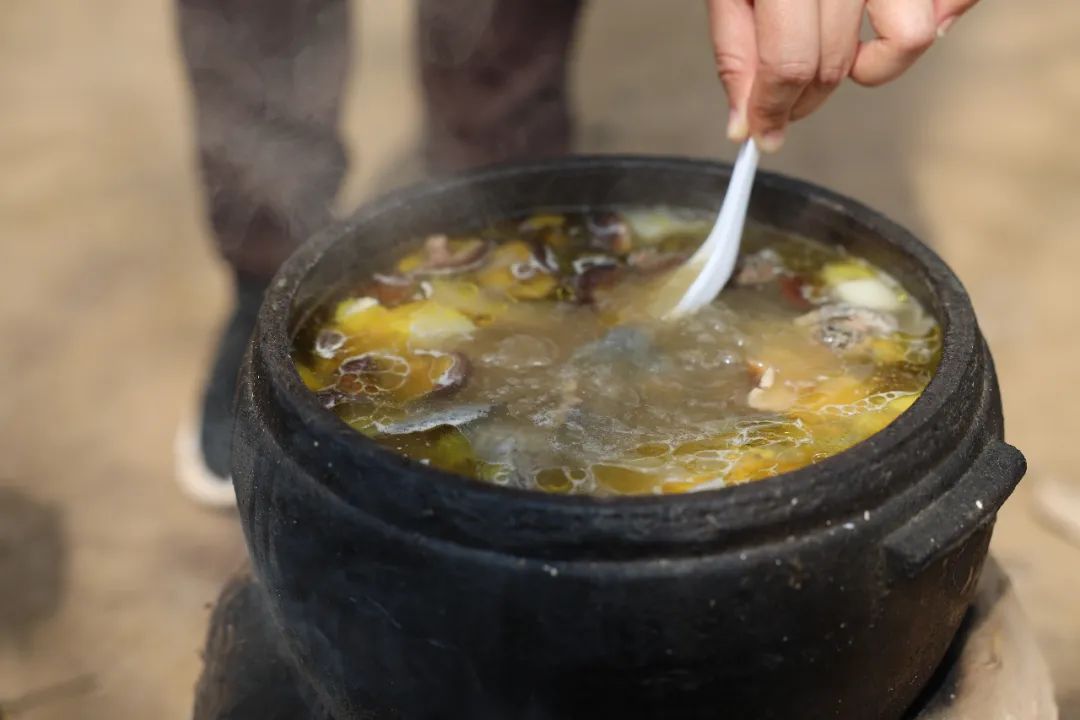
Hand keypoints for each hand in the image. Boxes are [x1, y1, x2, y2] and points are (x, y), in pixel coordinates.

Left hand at [707, 0, 979, 151]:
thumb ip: (735, 45)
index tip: (760, 131)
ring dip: (874, 62)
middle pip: (839, 61)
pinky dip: (936, 16)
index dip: (771, 110)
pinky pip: (956, 0)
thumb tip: (744, 119)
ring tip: (844, 49)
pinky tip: (887, 16)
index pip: (789, 62)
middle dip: (806, 97)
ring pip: (912, 36)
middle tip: (782, 99)